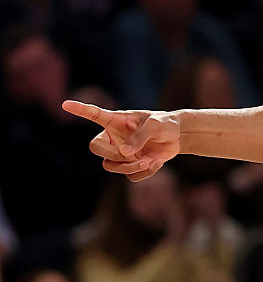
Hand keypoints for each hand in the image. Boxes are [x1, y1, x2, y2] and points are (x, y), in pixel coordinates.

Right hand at [61, 101, 181, 181]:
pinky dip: (143, 173)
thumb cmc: (164, 124)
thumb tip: (124, 153)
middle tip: (130, 154)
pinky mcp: (131, 165)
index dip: (80, 110)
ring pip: (110, 166)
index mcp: (116, 121)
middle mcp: (114, 137)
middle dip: (111, 154)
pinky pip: (130, 177)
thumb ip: (140, 136)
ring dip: (128, 167)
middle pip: (96, 149)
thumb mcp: (156, 125)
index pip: (94, 114)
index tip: (65, 104)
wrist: (177, 137)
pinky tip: (156, 163)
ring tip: (147, 161)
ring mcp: (121, 153)